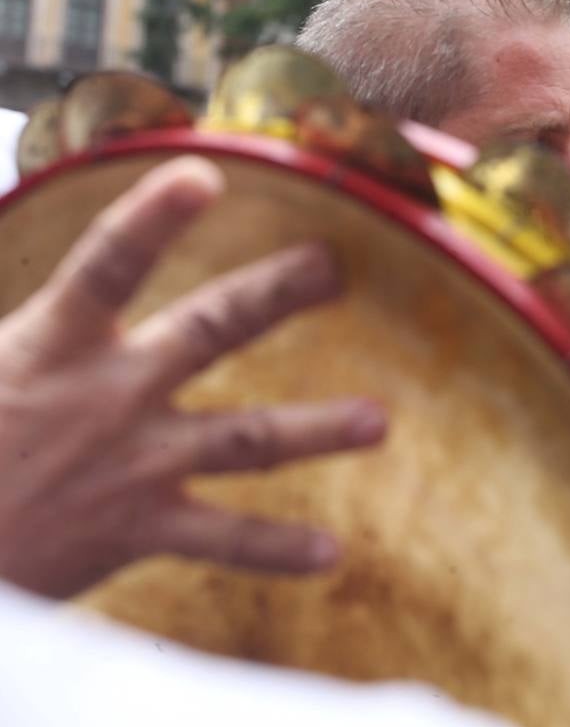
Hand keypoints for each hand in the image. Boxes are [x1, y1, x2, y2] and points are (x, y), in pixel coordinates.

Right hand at [0, 157, 386, 597]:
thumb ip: (31, 316)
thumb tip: (52, 250)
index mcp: (53, 344)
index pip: (106, 264)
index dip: (153, 217)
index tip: (203, 172)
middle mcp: (107, 396)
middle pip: (208, 330)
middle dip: (275, 294)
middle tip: (334, 266)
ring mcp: (132, 464)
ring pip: (244, 438)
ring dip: (316, 430)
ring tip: (378, 421)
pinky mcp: (137, 529)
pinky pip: (220, 538)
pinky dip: (274, 549)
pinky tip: (331, 554)